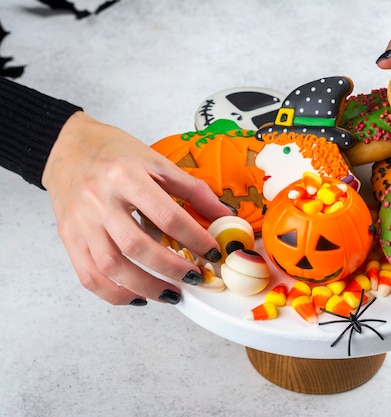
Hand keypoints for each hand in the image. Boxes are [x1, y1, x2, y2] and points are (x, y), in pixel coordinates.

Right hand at [42, 112, 232, 304]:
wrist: (66, 146)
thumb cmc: (114, 152)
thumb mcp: (156, 162)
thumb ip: (192, 190)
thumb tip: (225, 215)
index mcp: (126, 176)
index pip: (166, 215)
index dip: (194, 238)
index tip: (212, 253)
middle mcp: (99, 200)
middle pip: (136, 245)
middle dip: (171, 268)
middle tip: (195, 277)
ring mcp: (81, 222)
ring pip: (111, 266)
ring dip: (145, 286)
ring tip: (172, 294)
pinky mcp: (69, 238)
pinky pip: (89, 275)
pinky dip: (113, 293)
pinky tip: (137, 296)